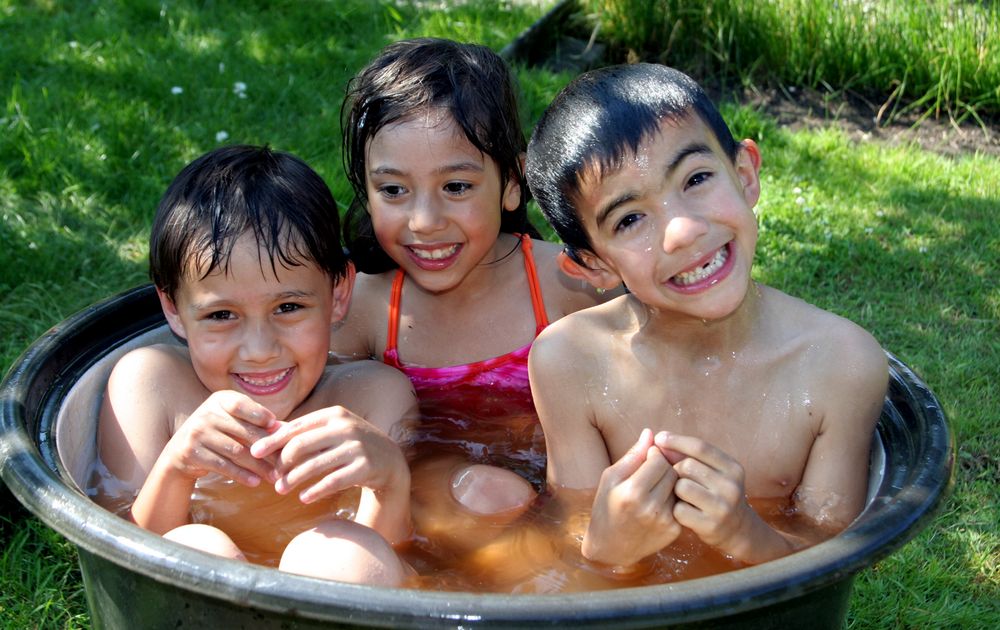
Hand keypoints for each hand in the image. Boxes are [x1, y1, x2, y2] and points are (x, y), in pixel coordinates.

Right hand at [160, 390, 278, 486]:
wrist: (181, 451)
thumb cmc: (218, 433)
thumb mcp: (233, 421)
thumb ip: (256, 422)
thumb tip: (285, 429)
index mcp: (219, 400)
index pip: (241, 404)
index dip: (259, 415)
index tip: (277, 427)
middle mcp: (206, 413)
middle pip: (244, 432)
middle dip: (267, 449)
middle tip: (284, 462)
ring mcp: (197, 433)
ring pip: (236, 451)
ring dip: (258, 466)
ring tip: (274, 476)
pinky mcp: (192, 453)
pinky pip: (223, 465)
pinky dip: (241, 475)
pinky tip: (255, 482)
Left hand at [250, 405, 407, 504]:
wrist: (389, 459)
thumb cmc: (351, 444)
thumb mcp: (332, 431)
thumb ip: (305, 431)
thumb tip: (269, 431)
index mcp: (334, 414)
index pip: (296, 427)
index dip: (273, 440)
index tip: (254, 452)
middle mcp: (345, 427)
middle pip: (301, 445)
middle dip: (282, 463)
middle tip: (272, 478)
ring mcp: (356, 447)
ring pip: (315, 465)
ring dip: (294, 480)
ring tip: (281, 490)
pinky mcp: (365, 467)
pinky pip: (333, 481)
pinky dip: (315, 491)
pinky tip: (304, 498)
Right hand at [583, 428, 681, 565]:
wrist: (610, 547)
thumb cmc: (606, 507)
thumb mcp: (610, 478)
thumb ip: (633, 456)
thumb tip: (650, 433)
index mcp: (632, 492)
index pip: (659, 460)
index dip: (654, 454)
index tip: (647, 458)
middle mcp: (651, 507)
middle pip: (672, 472)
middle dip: (664, 467)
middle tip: (652, 471)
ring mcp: (665, 521)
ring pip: (680, 486)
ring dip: (671, 482)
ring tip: (655, 487)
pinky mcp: (674, 531)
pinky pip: (681, 503)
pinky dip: (674, 499)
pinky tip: (660, 502)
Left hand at [657, 432, 760, 555]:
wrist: (738, 531)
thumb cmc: (716, 494)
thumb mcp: (714, 473)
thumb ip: (690, 456)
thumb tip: (659, 440)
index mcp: (733, 468)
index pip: (701, 447)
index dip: (677, 440)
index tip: (659, 437)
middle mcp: (731, 486)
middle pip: (687, 466)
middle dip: (676, 470)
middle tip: (679, 479)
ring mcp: (722, 507)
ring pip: (681, 487)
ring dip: (675, 490)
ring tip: (684, 497)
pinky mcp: (710, 525)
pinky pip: (679, 510)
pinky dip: (676, 510)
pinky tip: (686, 512)